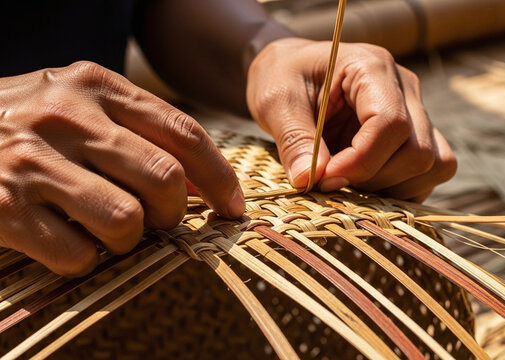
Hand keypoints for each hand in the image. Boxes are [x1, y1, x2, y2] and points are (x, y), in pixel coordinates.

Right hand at [0, 61, 243, 275]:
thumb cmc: (25, 126)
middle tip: (154, 221)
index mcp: (94, 84)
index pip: (183, 133)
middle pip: (164, 180)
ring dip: (128, 241)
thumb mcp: (78, 105)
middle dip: (171, 214)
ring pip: (127, 222)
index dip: (219, 177)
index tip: (234, 206)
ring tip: (107, 231)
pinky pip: (80, 255)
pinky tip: (67, 240)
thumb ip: (137, 131)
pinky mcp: (3, 209)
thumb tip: (201, 182)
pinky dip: (85, 260)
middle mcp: (65, 116)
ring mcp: (31, 162)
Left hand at [246, 38, 456, 201]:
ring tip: (351, 182)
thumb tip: (310, 180)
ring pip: (434, 165)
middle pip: (418, 151)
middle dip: (374, 178)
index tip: (325, 176)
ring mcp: (416, 111)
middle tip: (332, 180)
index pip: (391, 123)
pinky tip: (367, 185)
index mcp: (371, 67)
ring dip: (393, 187)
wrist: (291, 71)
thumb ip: (294, 140)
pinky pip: (432, 172)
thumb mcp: (275, 102)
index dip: (361, 161)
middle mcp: (405, 86)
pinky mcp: (417, 134)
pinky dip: (403, 189)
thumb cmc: (282, 77)